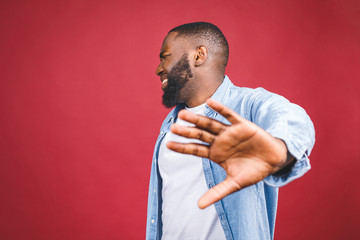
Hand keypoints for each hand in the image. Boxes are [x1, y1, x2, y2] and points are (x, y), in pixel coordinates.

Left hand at [167, 99, 291, 208]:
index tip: (167, 145)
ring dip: (197, 119)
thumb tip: (199, 206)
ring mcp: (229, 132)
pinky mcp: (242, 125)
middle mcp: (219, 141)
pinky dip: (220, 109)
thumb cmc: (253, 172)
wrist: (273, 162)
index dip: (182, 147)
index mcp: (215, 154)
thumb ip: (216, 192)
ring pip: (210, 124)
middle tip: (173, 128)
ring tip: (183, 114)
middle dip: (186, 132)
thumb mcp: (234, 184)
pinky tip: (210, 102)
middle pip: (199, 135)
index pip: (195, 149)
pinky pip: (229, 115)